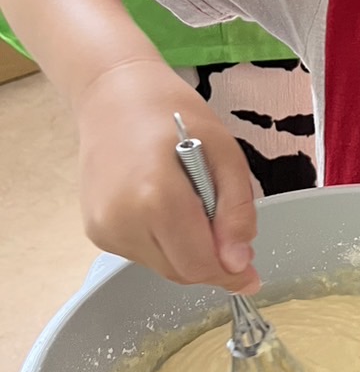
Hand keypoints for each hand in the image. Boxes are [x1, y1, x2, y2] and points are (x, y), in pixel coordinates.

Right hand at [76, 58, 260, 291]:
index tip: (252, 275)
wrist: (112, 96)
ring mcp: (104, 228)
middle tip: (230, 236)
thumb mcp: (225, 152)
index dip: (230, 275)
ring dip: (187, 253)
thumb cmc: (174, 115)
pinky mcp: (96, 231)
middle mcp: (123, 220)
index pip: (199, 264)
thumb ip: (236, 210)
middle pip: (181, 272)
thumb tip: (238, 262)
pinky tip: (166, 207)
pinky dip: (165, 243)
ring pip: (162, 267)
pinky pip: (143, 254)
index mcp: (157, 198)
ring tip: (192, 207)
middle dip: (212, 264)